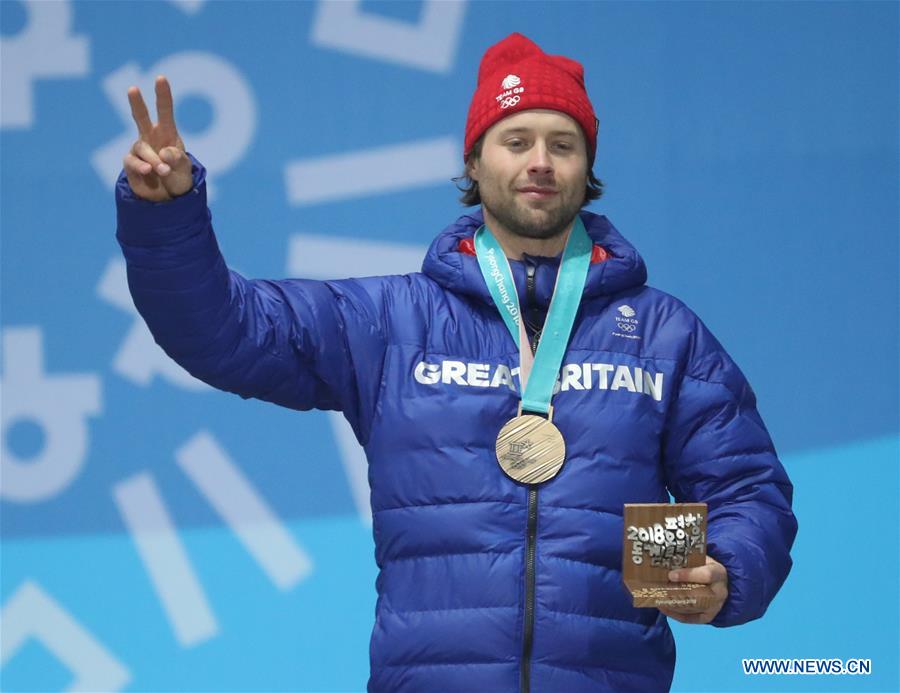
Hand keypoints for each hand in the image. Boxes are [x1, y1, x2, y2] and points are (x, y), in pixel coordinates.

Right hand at [123, 75, 192, 201]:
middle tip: (132, 89)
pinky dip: (141, 166)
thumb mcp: (184, 169)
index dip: (163, 95)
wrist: (168, 199)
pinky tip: (149, 170)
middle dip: (137, 103)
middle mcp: (150, 138)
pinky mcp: (130, 164)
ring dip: (154, 160)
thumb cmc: (179, 178)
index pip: (165, 111)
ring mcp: (139, 150)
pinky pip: (132, 161)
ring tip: (164, 171)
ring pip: (142, 148)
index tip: (161, 78)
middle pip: (141, 117)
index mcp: (167, 134)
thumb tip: (164, 152)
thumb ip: (177, 159)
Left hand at [658, 555, 727, 623]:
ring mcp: (715, 607)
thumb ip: (686, 560)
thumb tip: (664, 559)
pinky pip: (690, 619)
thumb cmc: (703, 567)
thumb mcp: (699, 559)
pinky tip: (662, 607)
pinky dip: (675, 614)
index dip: (688, 575)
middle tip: (659, 589)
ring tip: (656, 597)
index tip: (670, 575)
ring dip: (673, 604)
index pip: (706, 575)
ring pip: (692, 608)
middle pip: (698, 595)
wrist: (717, 582)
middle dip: (677, 592)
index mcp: (719, 573)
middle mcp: (720, 592)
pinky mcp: (708, 617)